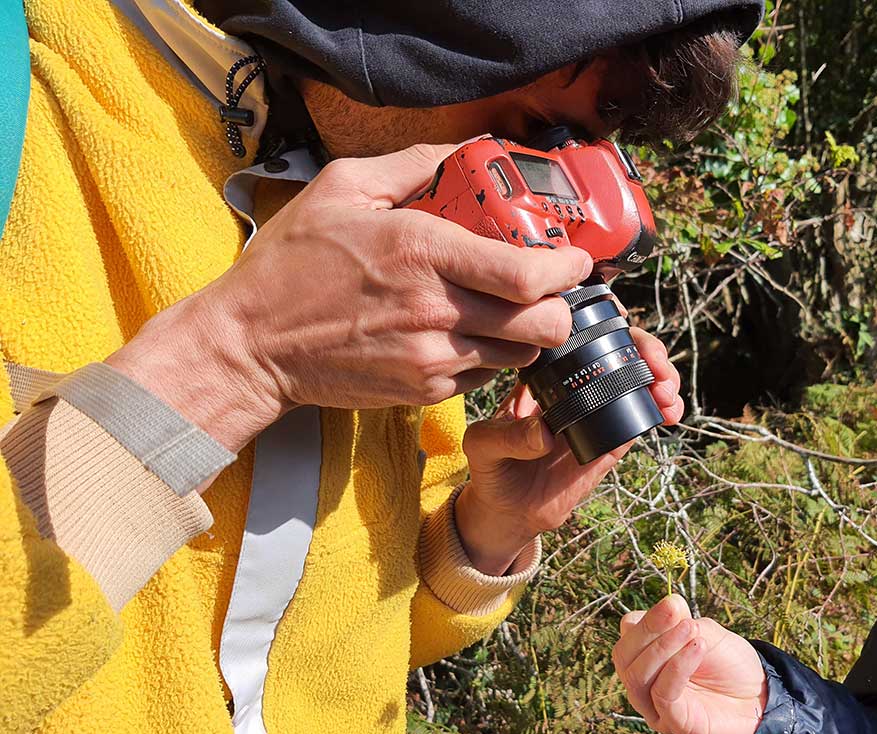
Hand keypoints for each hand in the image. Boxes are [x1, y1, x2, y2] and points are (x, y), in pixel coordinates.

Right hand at [107, 144, 592, 451]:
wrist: (251, 347)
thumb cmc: (289, 266)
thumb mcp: (341, 188)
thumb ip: (411, 166)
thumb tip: (461, 151)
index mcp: (422, 252)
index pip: (527, 274)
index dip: (567, 269)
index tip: (575, 258)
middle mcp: (437, 311)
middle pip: (541, 325)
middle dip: (561, 307)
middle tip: (552, 288)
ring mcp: (433, 357)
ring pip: (521, 356)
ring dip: (527, 333)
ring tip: (510, 309)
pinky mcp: (424, 389)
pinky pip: (484, 376)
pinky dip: (490, 355)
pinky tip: (466, 332)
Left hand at [454, 328, 682, 574]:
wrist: (508, 510)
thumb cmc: (488, 467)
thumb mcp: (482, 447)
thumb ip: (507, 437)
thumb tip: (547, 434)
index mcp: (542, 370)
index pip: (576, 331)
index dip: (604, 318)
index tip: (619, 322)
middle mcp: (574, 382)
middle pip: (618, 348)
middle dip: (646, 349)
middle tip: (656, 367)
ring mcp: (598, 408)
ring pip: (638, 378)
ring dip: (662, 376)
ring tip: (666, 392)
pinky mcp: (613, 438)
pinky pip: (643, 416)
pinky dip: (662, 409)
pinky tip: (669, 414)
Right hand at [612, 594, 766, 733]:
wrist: (760, 697)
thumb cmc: (729, 664)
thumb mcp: (706, 633)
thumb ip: (683, 621)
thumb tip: (669, 602)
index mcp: (645, 654)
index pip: (628, 633)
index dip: (646, 619)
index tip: (673, 605)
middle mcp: (642, 681)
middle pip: (623, 655)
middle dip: (647, 630)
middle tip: (676, 612)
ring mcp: (653, 705)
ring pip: (636, 676)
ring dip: (662, 647)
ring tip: (691, 630)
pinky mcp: (671, 723)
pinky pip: (662, 694)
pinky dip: (678, 667)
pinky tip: (698, 647)